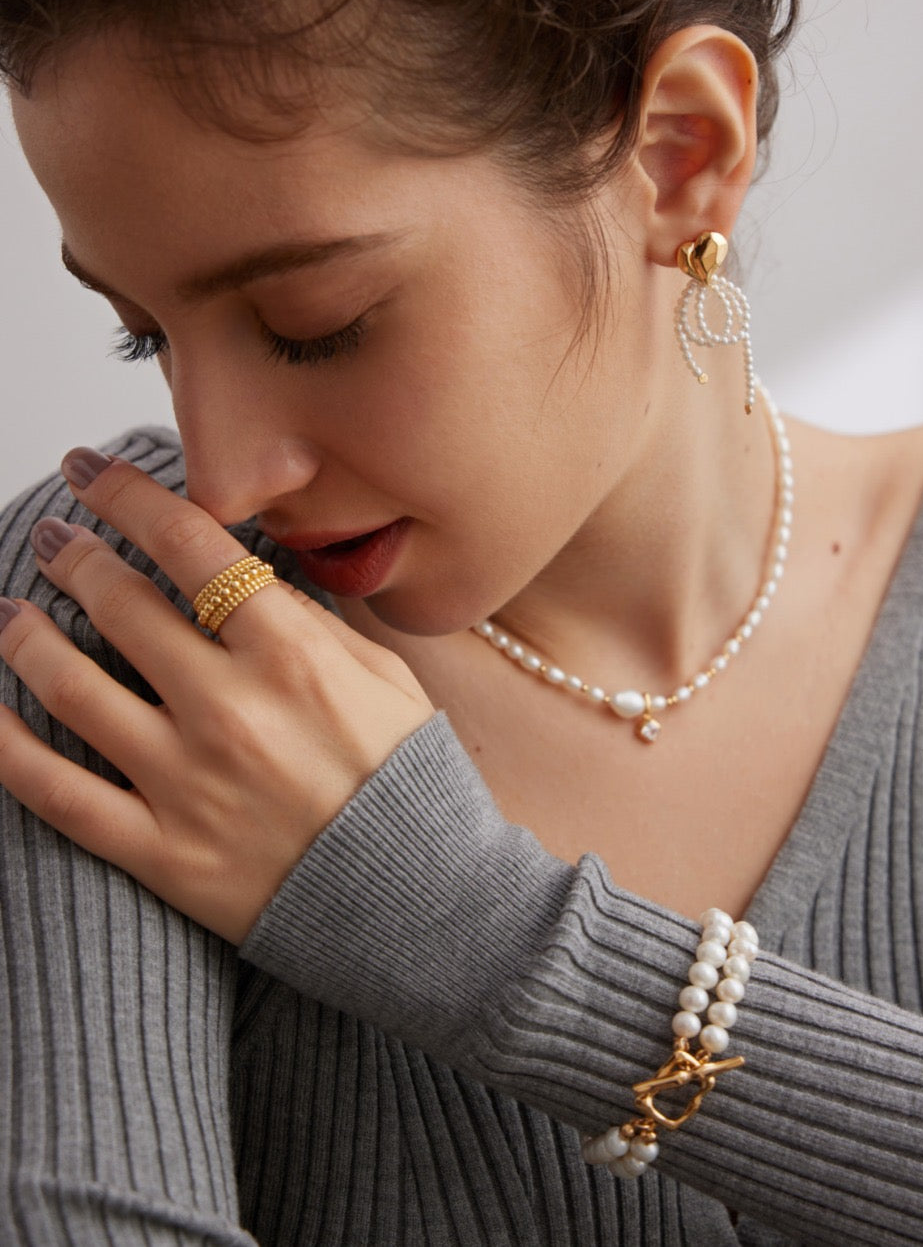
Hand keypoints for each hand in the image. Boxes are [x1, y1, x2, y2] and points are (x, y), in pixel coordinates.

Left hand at [0, 450, 433, 942]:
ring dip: (26, 634)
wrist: (425, 906)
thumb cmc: (410, 784)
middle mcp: (232, 709)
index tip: (91, 471)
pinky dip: (7, 747)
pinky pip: (58, 793)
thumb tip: (247, 574)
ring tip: (9, 608)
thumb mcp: (385, 677)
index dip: (128, 496)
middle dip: (77, 554)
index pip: (190, 547)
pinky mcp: (161, 853)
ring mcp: (189, 783)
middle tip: (55, 534)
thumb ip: (311, 622)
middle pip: (123, 604)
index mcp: (293, 655)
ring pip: (74, 687)